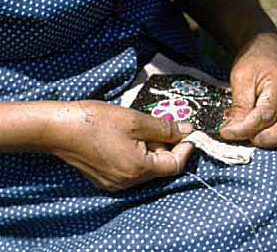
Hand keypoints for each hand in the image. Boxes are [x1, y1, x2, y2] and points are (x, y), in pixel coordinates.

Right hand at [47, 100, 193, 190]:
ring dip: (150, 148)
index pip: (174, 165)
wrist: (59, 128)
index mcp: (139, 170)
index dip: (185, 149)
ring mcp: (114, 183)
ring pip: (145, 167)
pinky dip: (136, 154)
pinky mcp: (104, 178)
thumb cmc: (97, 121)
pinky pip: (130, 168)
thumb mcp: (136, 120)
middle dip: (165, 146)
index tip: (189, 133)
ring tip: (139, 128)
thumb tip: (188, 130)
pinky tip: (126, 137)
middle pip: (159, 166)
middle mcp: (128, 182)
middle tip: (159, 125)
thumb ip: (165, 128)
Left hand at [220, 49, 276, 150]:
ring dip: (273, 144)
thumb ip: (239, 107)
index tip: (226, 134)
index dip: (244, 129)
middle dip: (264, 141)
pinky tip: (263, 135)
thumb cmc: (253, 63)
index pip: (265, 115)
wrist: (269, 54)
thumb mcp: (240, 78)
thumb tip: (231, 133)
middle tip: (243, 139)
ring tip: (251, 137)